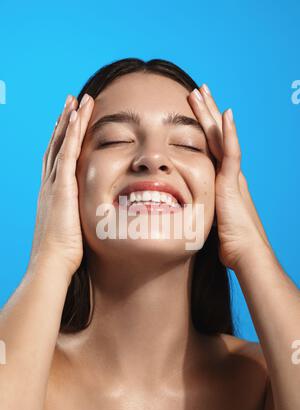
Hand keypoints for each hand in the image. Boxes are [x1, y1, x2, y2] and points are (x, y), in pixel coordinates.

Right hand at [29, 93, 93, 278]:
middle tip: (71, 102)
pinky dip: (71, 133)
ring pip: (61, 144)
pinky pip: (66, 153)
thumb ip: (80, 218)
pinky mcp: (61, 187)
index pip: (58, 159)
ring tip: (76, 100)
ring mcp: (54, 184)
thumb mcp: (73, 230)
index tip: (70, 123)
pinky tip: (76, 117)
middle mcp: (50, 184)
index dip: (63, 139)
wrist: (52, 263)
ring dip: (69, 120)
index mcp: (53, 193)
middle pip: (56, 145)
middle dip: (64, 123)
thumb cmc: (64, 254)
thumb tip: (94, 217)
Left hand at [188, 85, 271, 270]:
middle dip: (206, 112)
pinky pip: (232, 154)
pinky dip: (229, 134)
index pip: (209, 147)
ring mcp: (232, 176)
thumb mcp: (210, 221)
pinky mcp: (233, 184)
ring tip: (203, 91)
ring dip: (212, 114)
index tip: (193, 111)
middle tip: (197, 90)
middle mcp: (228, 174)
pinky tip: (226, 115)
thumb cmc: (230, 244)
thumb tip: (188, 215)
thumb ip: (202, 211)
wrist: (246, 254)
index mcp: (221, 180)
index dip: (202, 128)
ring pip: (220, 138)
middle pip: (214, 136)